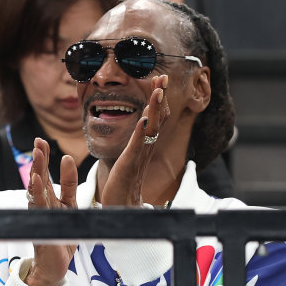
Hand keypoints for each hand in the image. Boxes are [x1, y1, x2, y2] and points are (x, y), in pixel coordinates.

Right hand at [24, 138, 77, 285]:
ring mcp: (40, 216)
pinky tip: (36, 180)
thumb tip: (69, 163)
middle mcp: (42, 205)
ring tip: (37, 154)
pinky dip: (37, 192)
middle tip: (37, 141)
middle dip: (39, 159)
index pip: (46, 175)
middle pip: (39, 178)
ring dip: (37, 171)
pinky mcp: (41, 227)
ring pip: (37, 189)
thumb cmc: (62, 238)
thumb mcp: (71, 209)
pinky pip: (39, 207)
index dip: (45, 158)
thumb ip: (70, 188)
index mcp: (51, 200)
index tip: (42, 141)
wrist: (54, 268)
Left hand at [101, 74, 169, 206]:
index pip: (156, 117)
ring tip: (158, 90)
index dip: (159, 99)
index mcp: (145, 145)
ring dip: (155, 108)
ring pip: (151, 127)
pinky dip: (141, 131)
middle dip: (160, 96)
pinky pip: (138, 145)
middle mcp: (146, 148)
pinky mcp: (130, 163)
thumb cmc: (123, 186)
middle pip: (158, 118)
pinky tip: (143, 119)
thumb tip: (140, 132)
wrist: (123, 208)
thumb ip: (136, 146)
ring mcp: (139, 155)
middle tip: (163, 77)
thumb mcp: (131, 160)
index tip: (160, 80)